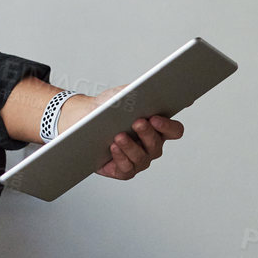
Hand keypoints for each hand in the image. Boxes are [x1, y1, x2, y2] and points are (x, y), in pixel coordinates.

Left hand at [58, 88, 183, 181]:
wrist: (83, 118)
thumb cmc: (107, 108)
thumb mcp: (123, 94)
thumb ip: (140, 91)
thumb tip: (156, 87)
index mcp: (157, 128)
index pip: (174, 131)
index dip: (168, 126)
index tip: (155, 117)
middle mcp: (151, 146)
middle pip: (157, 145)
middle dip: (147, 134)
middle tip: (137, 123)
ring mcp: (138, 160)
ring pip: (142, 158)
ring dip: (131, 146)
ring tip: (119, 136)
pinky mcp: (123, 170)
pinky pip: (127, 168)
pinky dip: (120, 157)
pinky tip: (113, 147)